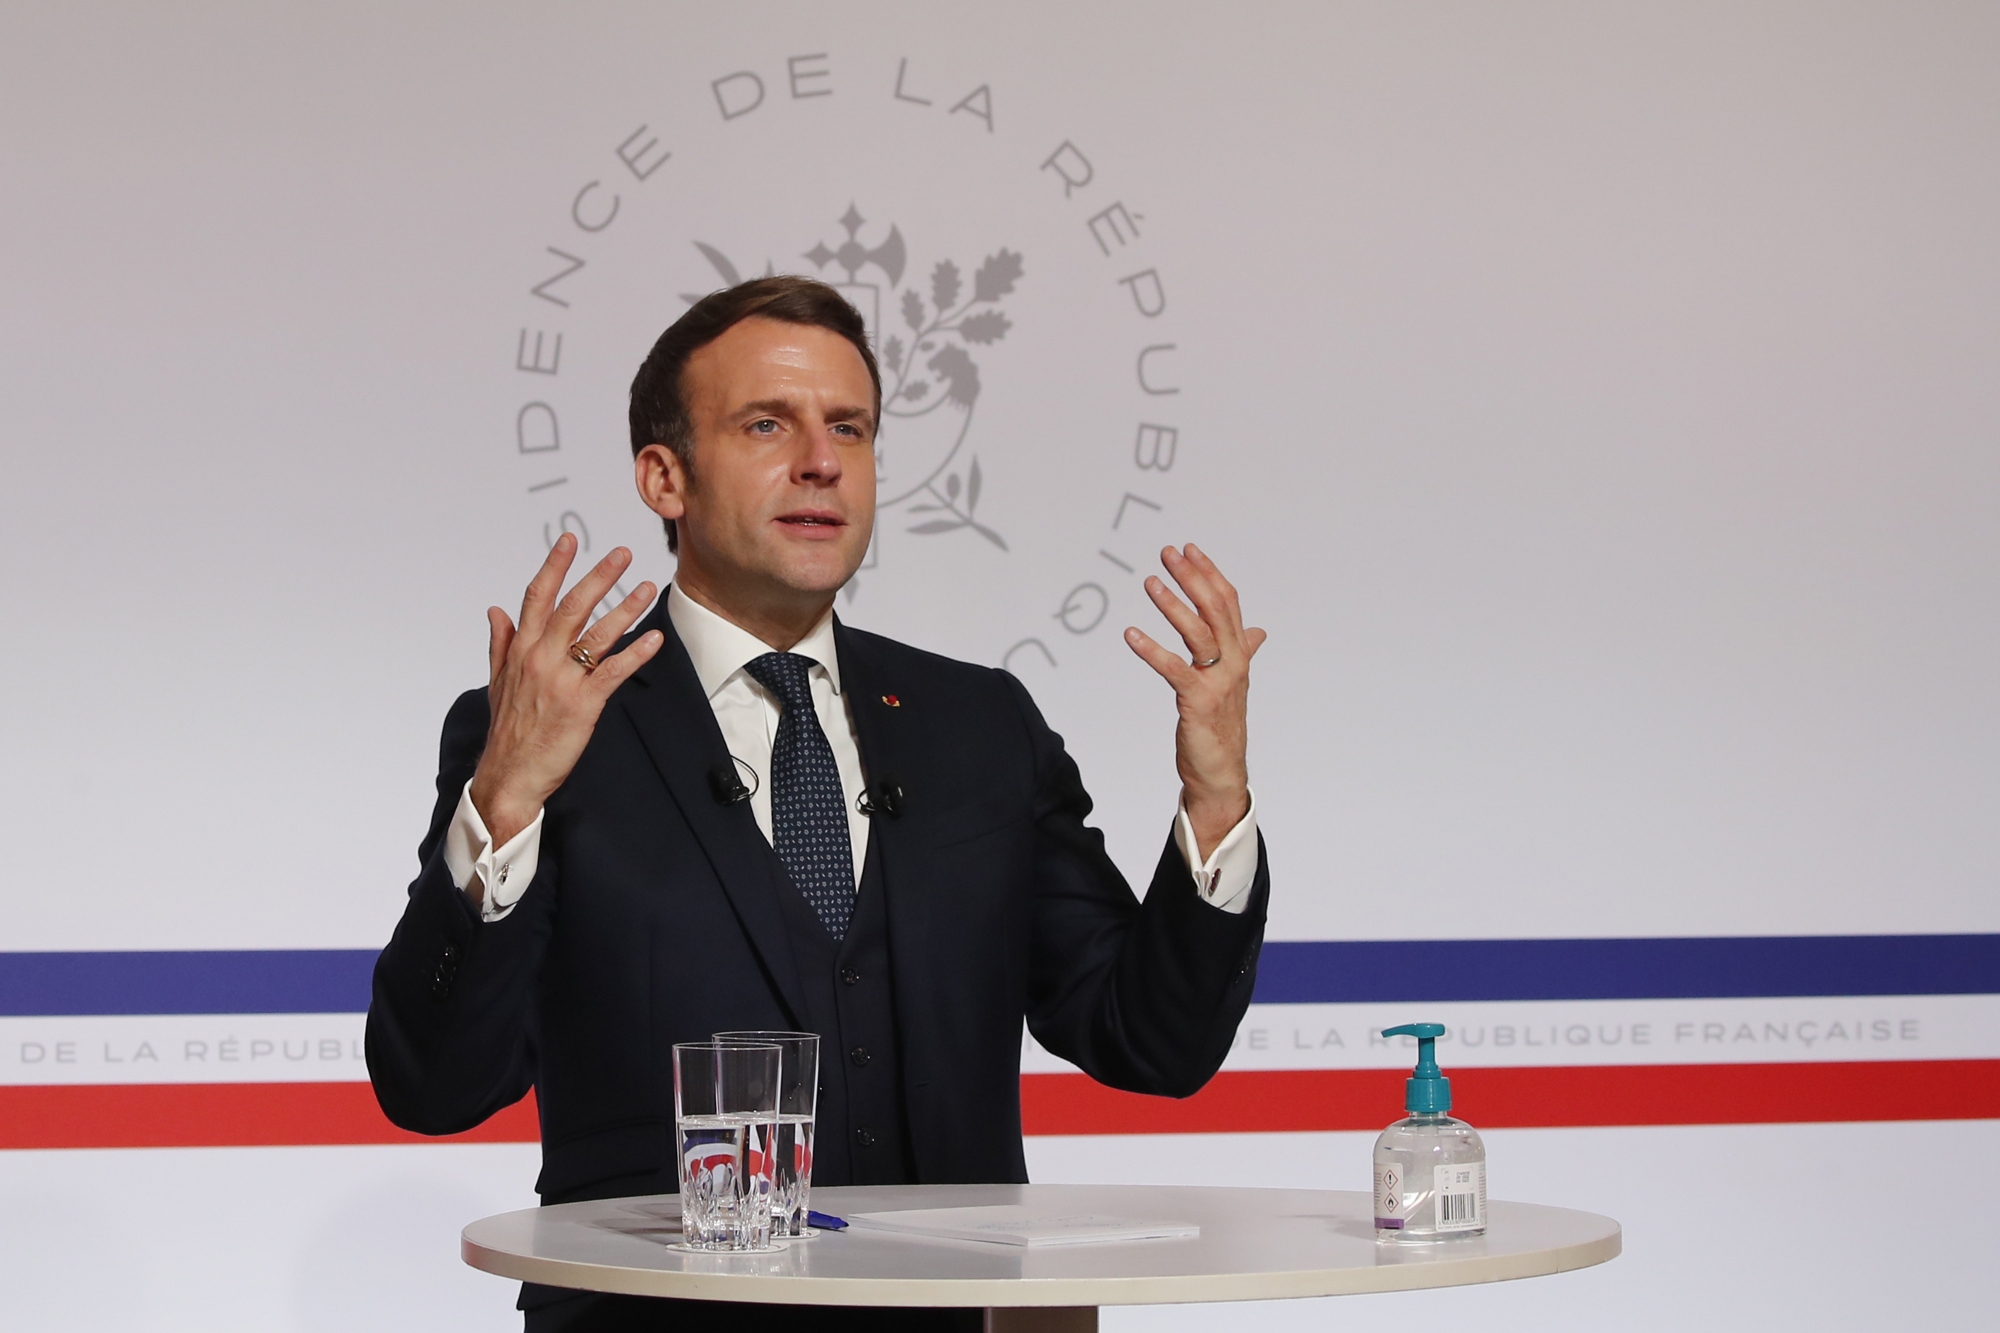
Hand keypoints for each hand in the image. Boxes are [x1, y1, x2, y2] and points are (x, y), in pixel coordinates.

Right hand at [468, 535, 661, 857]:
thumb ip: (500, 643)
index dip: (555, 566)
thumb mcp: (497, 682)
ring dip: (626, 608)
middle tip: (623, 553)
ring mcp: (561, 681)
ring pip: (596, 634)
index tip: (571, 541)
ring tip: (648, 587)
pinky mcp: (581, 704)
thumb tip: (495, 610)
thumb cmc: (507, 730)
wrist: (508, 775)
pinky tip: (654, 638)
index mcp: (520, 650)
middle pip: (571, 607)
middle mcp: (539, 659)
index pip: (537, 598)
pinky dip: (635, 653)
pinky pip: (612, 672)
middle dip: (599, 577)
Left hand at [1123, 544, 1267, 859]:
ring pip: (1199, 633)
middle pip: (1215, 610)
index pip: (1228, 604)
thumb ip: (1242, 652)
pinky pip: (1175, 670)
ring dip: (1174, 604)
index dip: (1210, 574)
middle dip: (1192, 578)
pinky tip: (1131, 634)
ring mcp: (1219, 682)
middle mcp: (1233, 663)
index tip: (1190, 550)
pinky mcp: (1199, 702)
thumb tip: (1256, 632)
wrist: (1221, 772)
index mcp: (1238, 655)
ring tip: (1151, 582)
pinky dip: (1152, 650)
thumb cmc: (1222, 726)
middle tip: (1169, 553)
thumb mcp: (1231, 683)